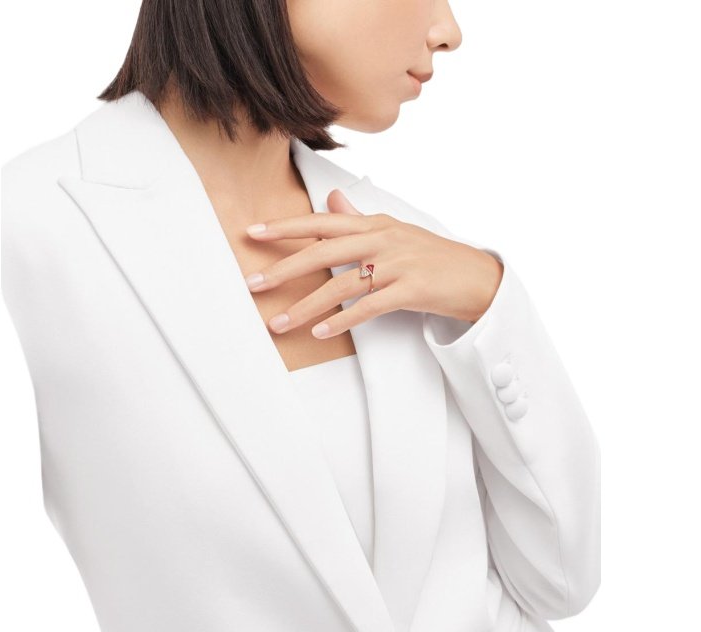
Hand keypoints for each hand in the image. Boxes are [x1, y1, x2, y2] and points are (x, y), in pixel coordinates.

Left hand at [243, 188, 502, 337]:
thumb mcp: (393, 232)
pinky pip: (368, 307)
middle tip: (253, 284)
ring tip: (280, 324)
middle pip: (323, 252)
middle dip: (284, 269)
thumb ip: (358, 219)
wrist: (477, 277)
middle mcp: (382, 239)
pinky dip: (342, 321)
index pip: (321, 222)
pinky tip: (321, 333)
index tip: (253, 232)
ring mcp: (397, 264)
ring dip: (306, 307)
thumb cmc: (431, 256)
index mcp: (374, 224)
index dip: (285, 227)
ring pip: (341, 285)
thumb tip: (330, 199)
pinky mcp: (410, 290)